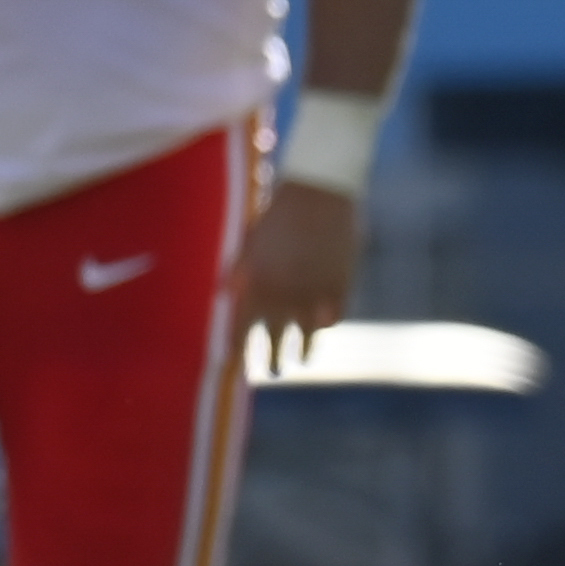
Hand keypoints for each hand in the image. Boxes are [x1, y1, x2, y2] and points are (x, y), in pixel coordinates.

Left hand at [242, 181, 362, 368]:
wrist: (321, 193)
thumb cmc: (278, 213)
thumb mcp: (250, 241)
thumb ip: (239, 272)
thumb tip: (223, 296)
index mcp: (256, 284)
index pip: (241, 328)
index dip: (236, 349)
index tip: (232, 364)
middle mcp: (284, 296)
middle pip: (275, 341)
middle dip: (271, 360)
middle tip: (272, 372)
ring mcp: (314, 295)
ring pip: (307, 337)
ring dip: (304, 352)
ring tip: (301, 360)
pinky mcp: (341, 288)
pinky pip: (333, 319)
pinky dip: (326, 325)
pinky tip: (321, 328)